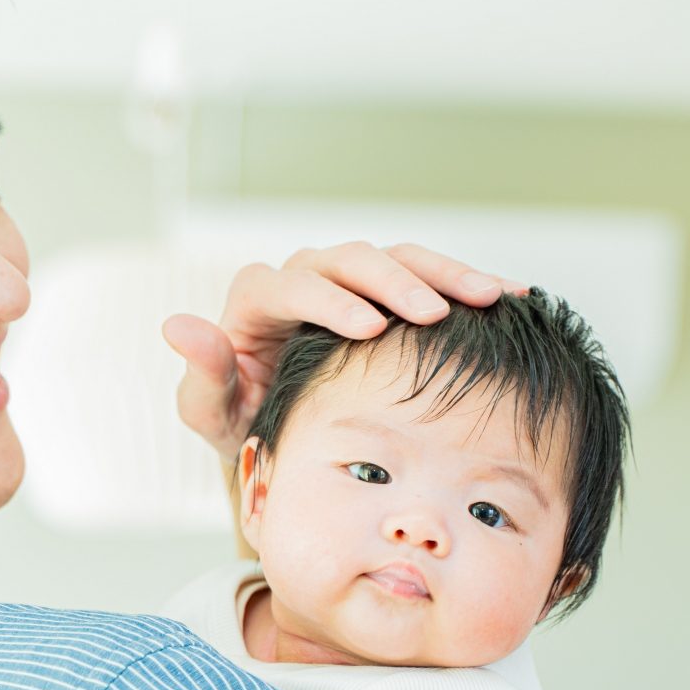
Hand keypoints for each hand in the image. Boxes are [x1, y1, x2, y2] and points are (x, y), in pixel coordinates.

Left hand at [162, 242, 524, 459]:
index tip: (368, 329)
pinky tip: (513, 295)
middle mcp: (305, 277)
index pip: (290, 284)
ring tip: (488, 298)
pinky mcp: (390, 291)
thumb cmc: (245, 424)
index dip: (329, 301)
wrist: (284, 433)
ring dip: (444, 273)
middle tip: (432, 313)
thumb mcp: (215, 415)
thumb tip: (175, 326)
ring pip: (399, 257)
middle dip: (395, 283)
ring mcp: (350, 280)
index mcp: (258, 300)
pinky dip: (470, 282)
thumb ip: (200, 378)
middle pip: (351, 260)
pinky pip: (432, 274)